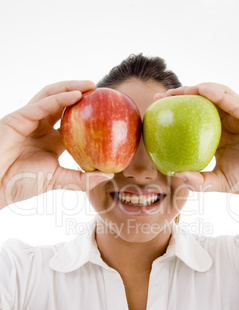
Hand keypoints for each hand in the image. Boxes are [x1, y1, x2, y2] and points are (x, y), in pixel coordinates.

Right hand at [0, 81, 112, 208]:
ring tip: (91, 85)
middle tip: (102, 91)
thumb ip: (82, 179)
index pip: (72, 122)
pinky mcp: (18, 117)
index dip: (88, 114)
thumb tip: (109, 175)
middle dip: (82, 93)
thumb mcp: (59, 180)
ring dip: (71, 87)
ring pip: (51, 96)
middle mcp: (41, 127)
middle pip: (63, 103)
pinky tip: (76, 94)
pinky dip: (59, 98)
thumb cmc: (23, 184)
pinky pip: (41, 104)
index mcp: (51, 140)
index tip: (108, 111)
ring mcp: (29, 120)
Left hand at [156, 83, 238, 198]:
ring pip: (216, 96)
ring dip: (196, 89)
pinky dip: (216, 92)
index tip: (156, 113)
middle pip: (202, 103)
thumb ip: (198, 181)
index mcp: (218, 136)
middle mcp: (227, 123)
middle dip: (181, 96)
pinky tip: (200, 90)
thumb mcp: (217, 183)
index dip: (176, 113)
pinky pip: (232, 100)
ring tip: (177, 92)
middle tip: (160, 98)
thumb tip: (174, 174)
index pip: (194, 120)